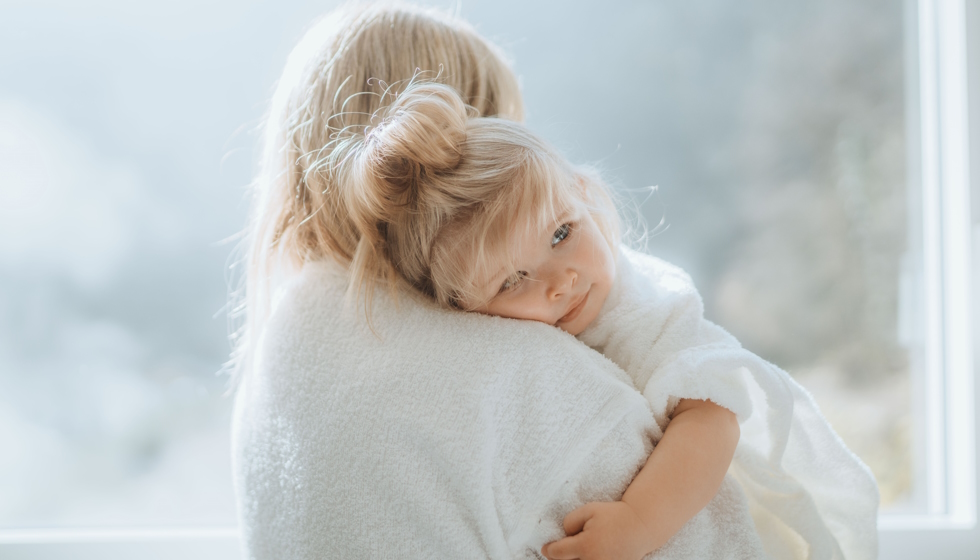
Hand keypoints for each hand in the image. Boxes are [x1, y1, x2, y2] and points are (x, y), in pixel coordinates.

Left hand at [540, 501, 655, 559]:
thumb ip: (570, 521)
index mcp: (585, 546)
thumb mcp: (589, 510)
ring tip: (576, 552)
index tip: (546, 547)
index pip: (557, 554)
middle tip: (561, 550)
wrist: (641, 527)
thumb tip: (563, 536)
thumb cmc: (614, 515)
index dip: (549, 550)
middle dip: (560, 558)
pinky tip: (589, 554)